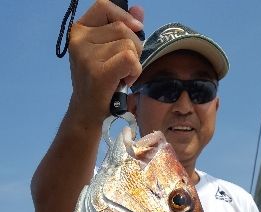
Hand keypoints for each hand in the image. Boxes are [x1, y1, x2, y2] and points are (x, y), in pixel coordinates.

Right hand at [68, 0, 143, 124]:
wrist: (87, 111)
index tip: (136, 28)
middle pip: (122, 28)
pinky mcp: (98, 72)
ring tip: (122, 75)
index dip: (123, 15)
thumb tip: (139, 10)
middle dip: (134, 46)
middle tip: (125, 66)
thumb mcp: (108, 51)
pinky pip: (129, 58)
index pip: (103, 6)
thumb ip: (122, 28)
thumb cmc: (99, 81)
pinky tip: (125, 80)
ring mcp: (87, 56)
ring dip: (134, 63)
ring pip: (128, 45)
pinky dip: (134, 70)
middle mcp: (79, 39)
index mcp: (79, 30)